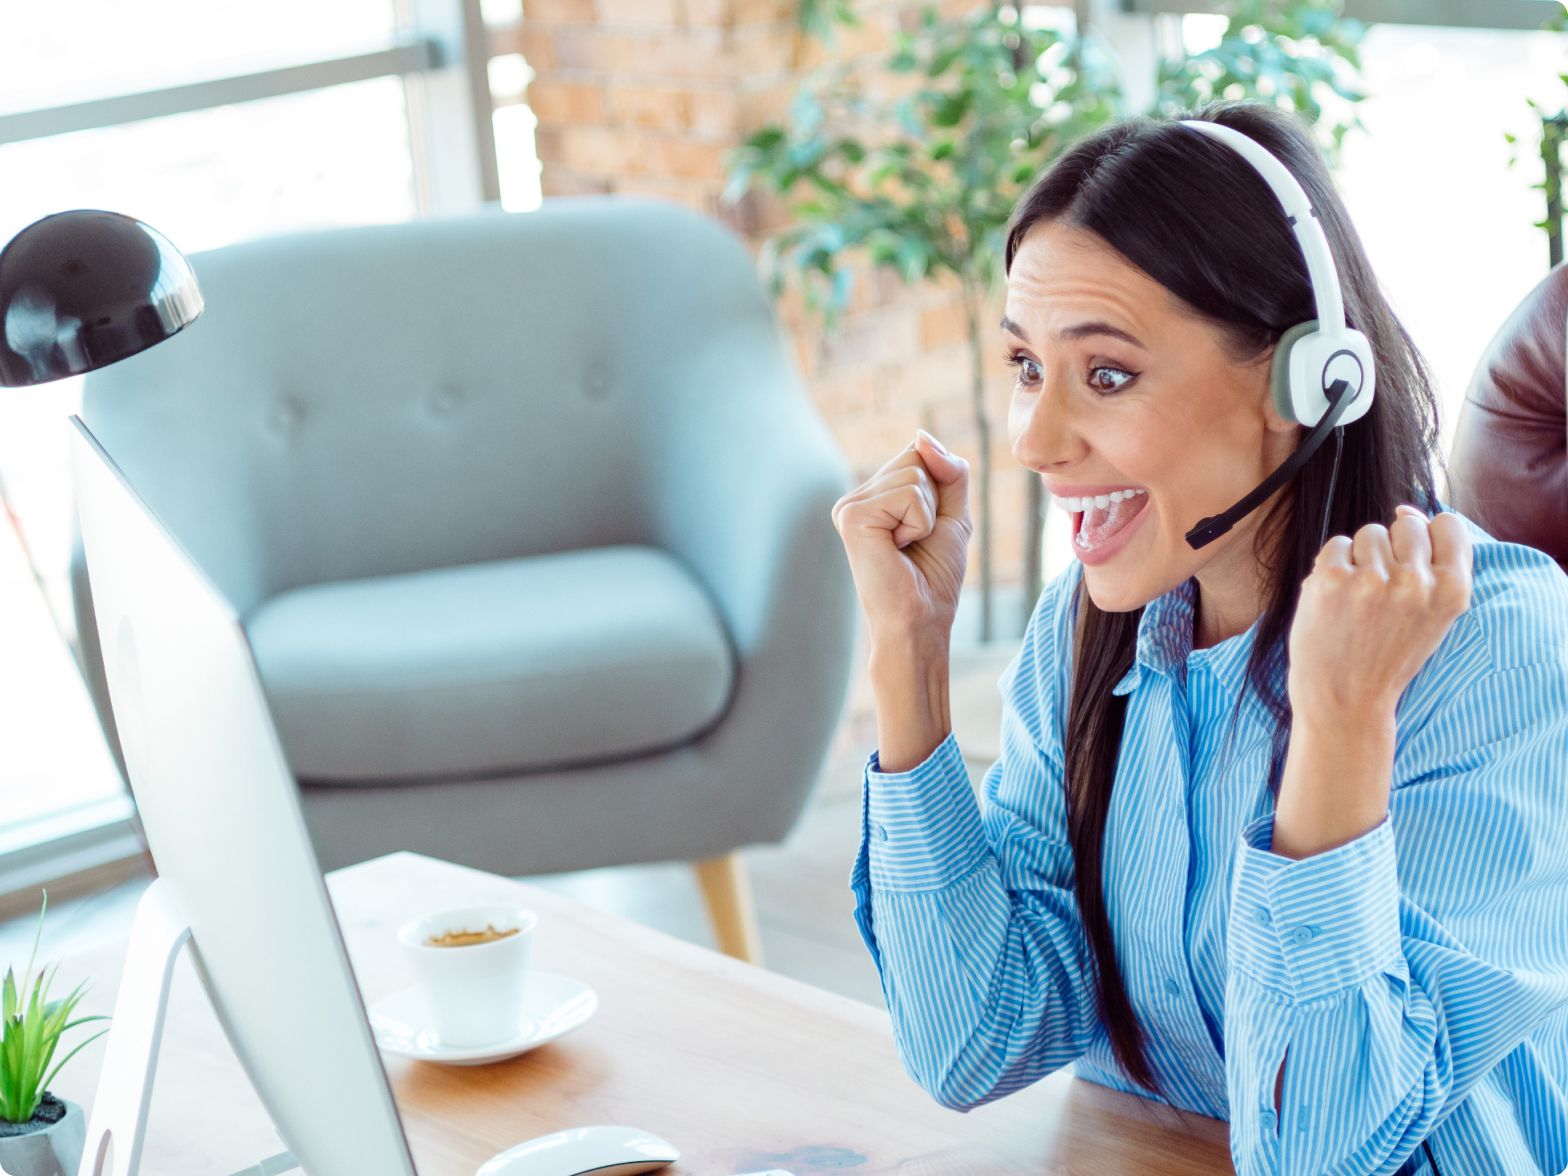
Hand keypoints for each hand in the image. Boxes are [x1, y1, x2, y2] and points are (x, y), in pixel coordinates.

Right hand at [831, 430, 970, 640]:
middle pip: (916, 457)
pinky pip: (910, 494)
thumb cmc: (933, 577)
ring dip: (927, 515)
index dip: (939, 488)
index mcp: (874, 496)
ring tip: (906, 547)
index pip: (918, 454)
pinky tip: (898, 549)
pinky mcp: (852, 516)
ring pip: (915, 474)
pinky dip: (919, 523)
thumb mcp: (953, 514)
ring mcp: (850, 505)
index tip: (925, 531)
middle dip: (934, 499)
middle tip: (916, 542)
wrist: (920, 620)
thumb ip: (948, 470)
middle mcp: (856, 497)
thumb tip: (920, 435)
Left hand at [1287, 505, 1473, 721]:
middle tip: (1380, 590)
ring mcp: (1372, 579)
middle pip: (1406, 524)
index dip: (1429, 534)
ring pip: (1369, 533)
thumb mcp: (1432, 617)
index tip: (1413, 557)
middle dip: (1392, 548)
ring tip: (1358, 600)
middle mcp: (1416, 582)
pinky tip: (1335, 599)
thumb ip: (1433, 566)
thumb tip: (1407, 509)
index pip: (1449, 525)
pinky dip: (1332, 566)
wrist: (1345, 700)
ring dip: (1360, 558)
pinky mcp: (1332, 578)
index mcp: (1451, 591)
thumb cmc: (1388, 656)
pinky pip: (1336, 544)